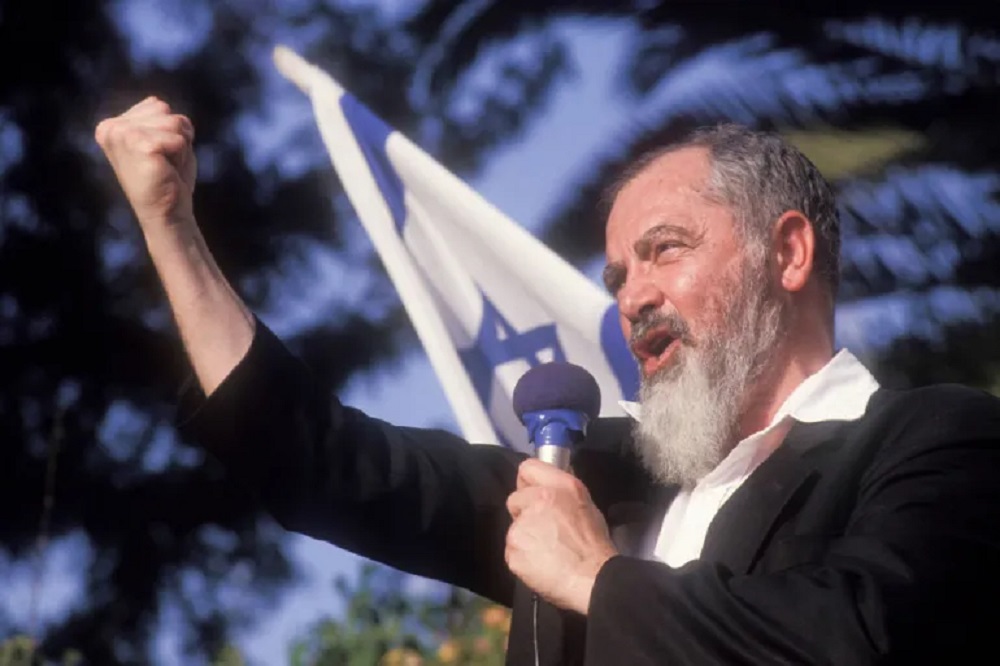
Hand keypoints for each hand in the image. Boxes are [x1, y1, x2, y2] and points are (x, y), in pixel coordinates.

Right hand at [95, 97, 196, 230]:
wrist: (166, 214)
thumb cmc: (167, 179)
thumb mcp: (160, 141)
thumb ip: (155, 120)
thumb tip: (155, 102)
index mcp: (110, 125)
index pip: (157, 106)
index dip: (170, 132)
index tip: (159, 156)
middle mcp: (111, 127)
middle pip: (166, 111)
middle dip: (176, 137)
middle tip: (165, 163)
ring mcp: (123, 136)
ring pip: (174, 122)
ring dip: (180, 146)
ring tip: (166, 166)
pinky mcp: (141, 146)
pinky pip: (179, 138)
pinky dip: (182, 155)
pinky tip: (168, 171)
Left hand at [505, 459, 617, 614]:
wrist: (592, 579)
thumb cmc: (594, 545)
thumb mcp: (585, 505)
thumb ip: (563, 491)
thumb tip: (550, 484)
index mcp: (558, 488)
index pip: (527, 468)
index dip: (528, 482)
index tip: (532, 494)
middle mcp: (536, 502)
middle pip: (515, 500)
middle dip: (524, 513)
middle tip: (544, 529)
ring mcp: (520, 527)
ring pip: (514, 528)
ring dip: (525, 537)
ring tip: (547, 552)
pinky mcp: (513, 550)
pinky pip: (512, 551)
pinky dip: (523, 557)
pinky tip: (540, 564)